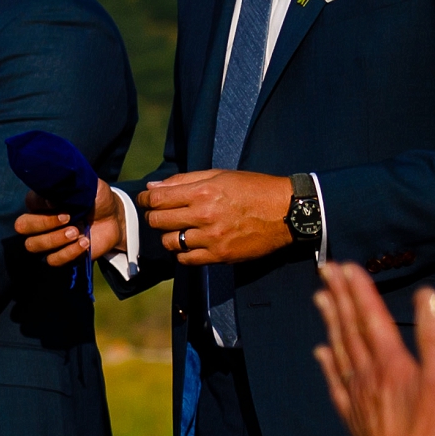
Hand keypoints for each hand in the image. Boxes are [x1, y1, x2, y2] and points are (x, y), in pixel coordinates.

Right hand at [17, 186, 122, 267]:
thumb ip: (72, 185)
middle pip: (22, 226)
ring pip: (33, 245)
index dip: (41, 203)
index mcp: (42, 202)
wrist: (114, 218)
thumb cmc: (96, 199)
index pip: (30, 202)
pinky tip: (84, 243)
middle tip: (68, 218)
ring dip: (55, 239)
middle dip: (44, 223)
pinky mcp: (60, 255)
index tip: (58, 202)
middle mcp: (39, 222)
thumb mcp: (88, 186)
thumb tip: (54, 195)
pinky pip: (53, 260)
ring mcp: (48, 240)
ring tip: (77, 232)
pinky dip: (68, 252)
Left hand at [139, 170, 294, 266]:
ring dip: (169, 236)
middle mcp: (204, 215)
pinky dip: (182, 253)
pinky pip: (186, 260)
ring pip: (169, 242)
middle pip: (158, 221)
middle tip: (161, 214)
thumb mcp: (220, 175)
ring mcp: (212, 238)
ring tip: (178, 230)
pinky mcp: (221, 256)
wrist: (288, 211)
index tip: (145, 200)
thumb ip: (184, 180)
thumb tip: (152, 187)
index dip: (145, 200)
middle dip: (154, 217)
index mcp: (203, 192)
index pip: (157, 199)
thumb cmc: (254, 189)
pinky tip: (189, 244)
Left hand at [315, 264, 434, 435]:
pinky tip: (321, 353)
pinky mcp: (355, 418)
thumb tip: (430, 297)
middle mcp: (368, 377)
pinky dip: (328, 364)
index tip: (346, 266)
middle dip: (340, 298)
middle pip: (350, 330)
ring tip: (321, 300)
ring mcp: (357, 398)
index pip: (372, 318)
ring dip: (332, 323)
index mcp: (391, 366)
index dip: (360, 291)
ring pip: (339, 351)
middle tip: (326, 271)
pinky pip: (336, 383)